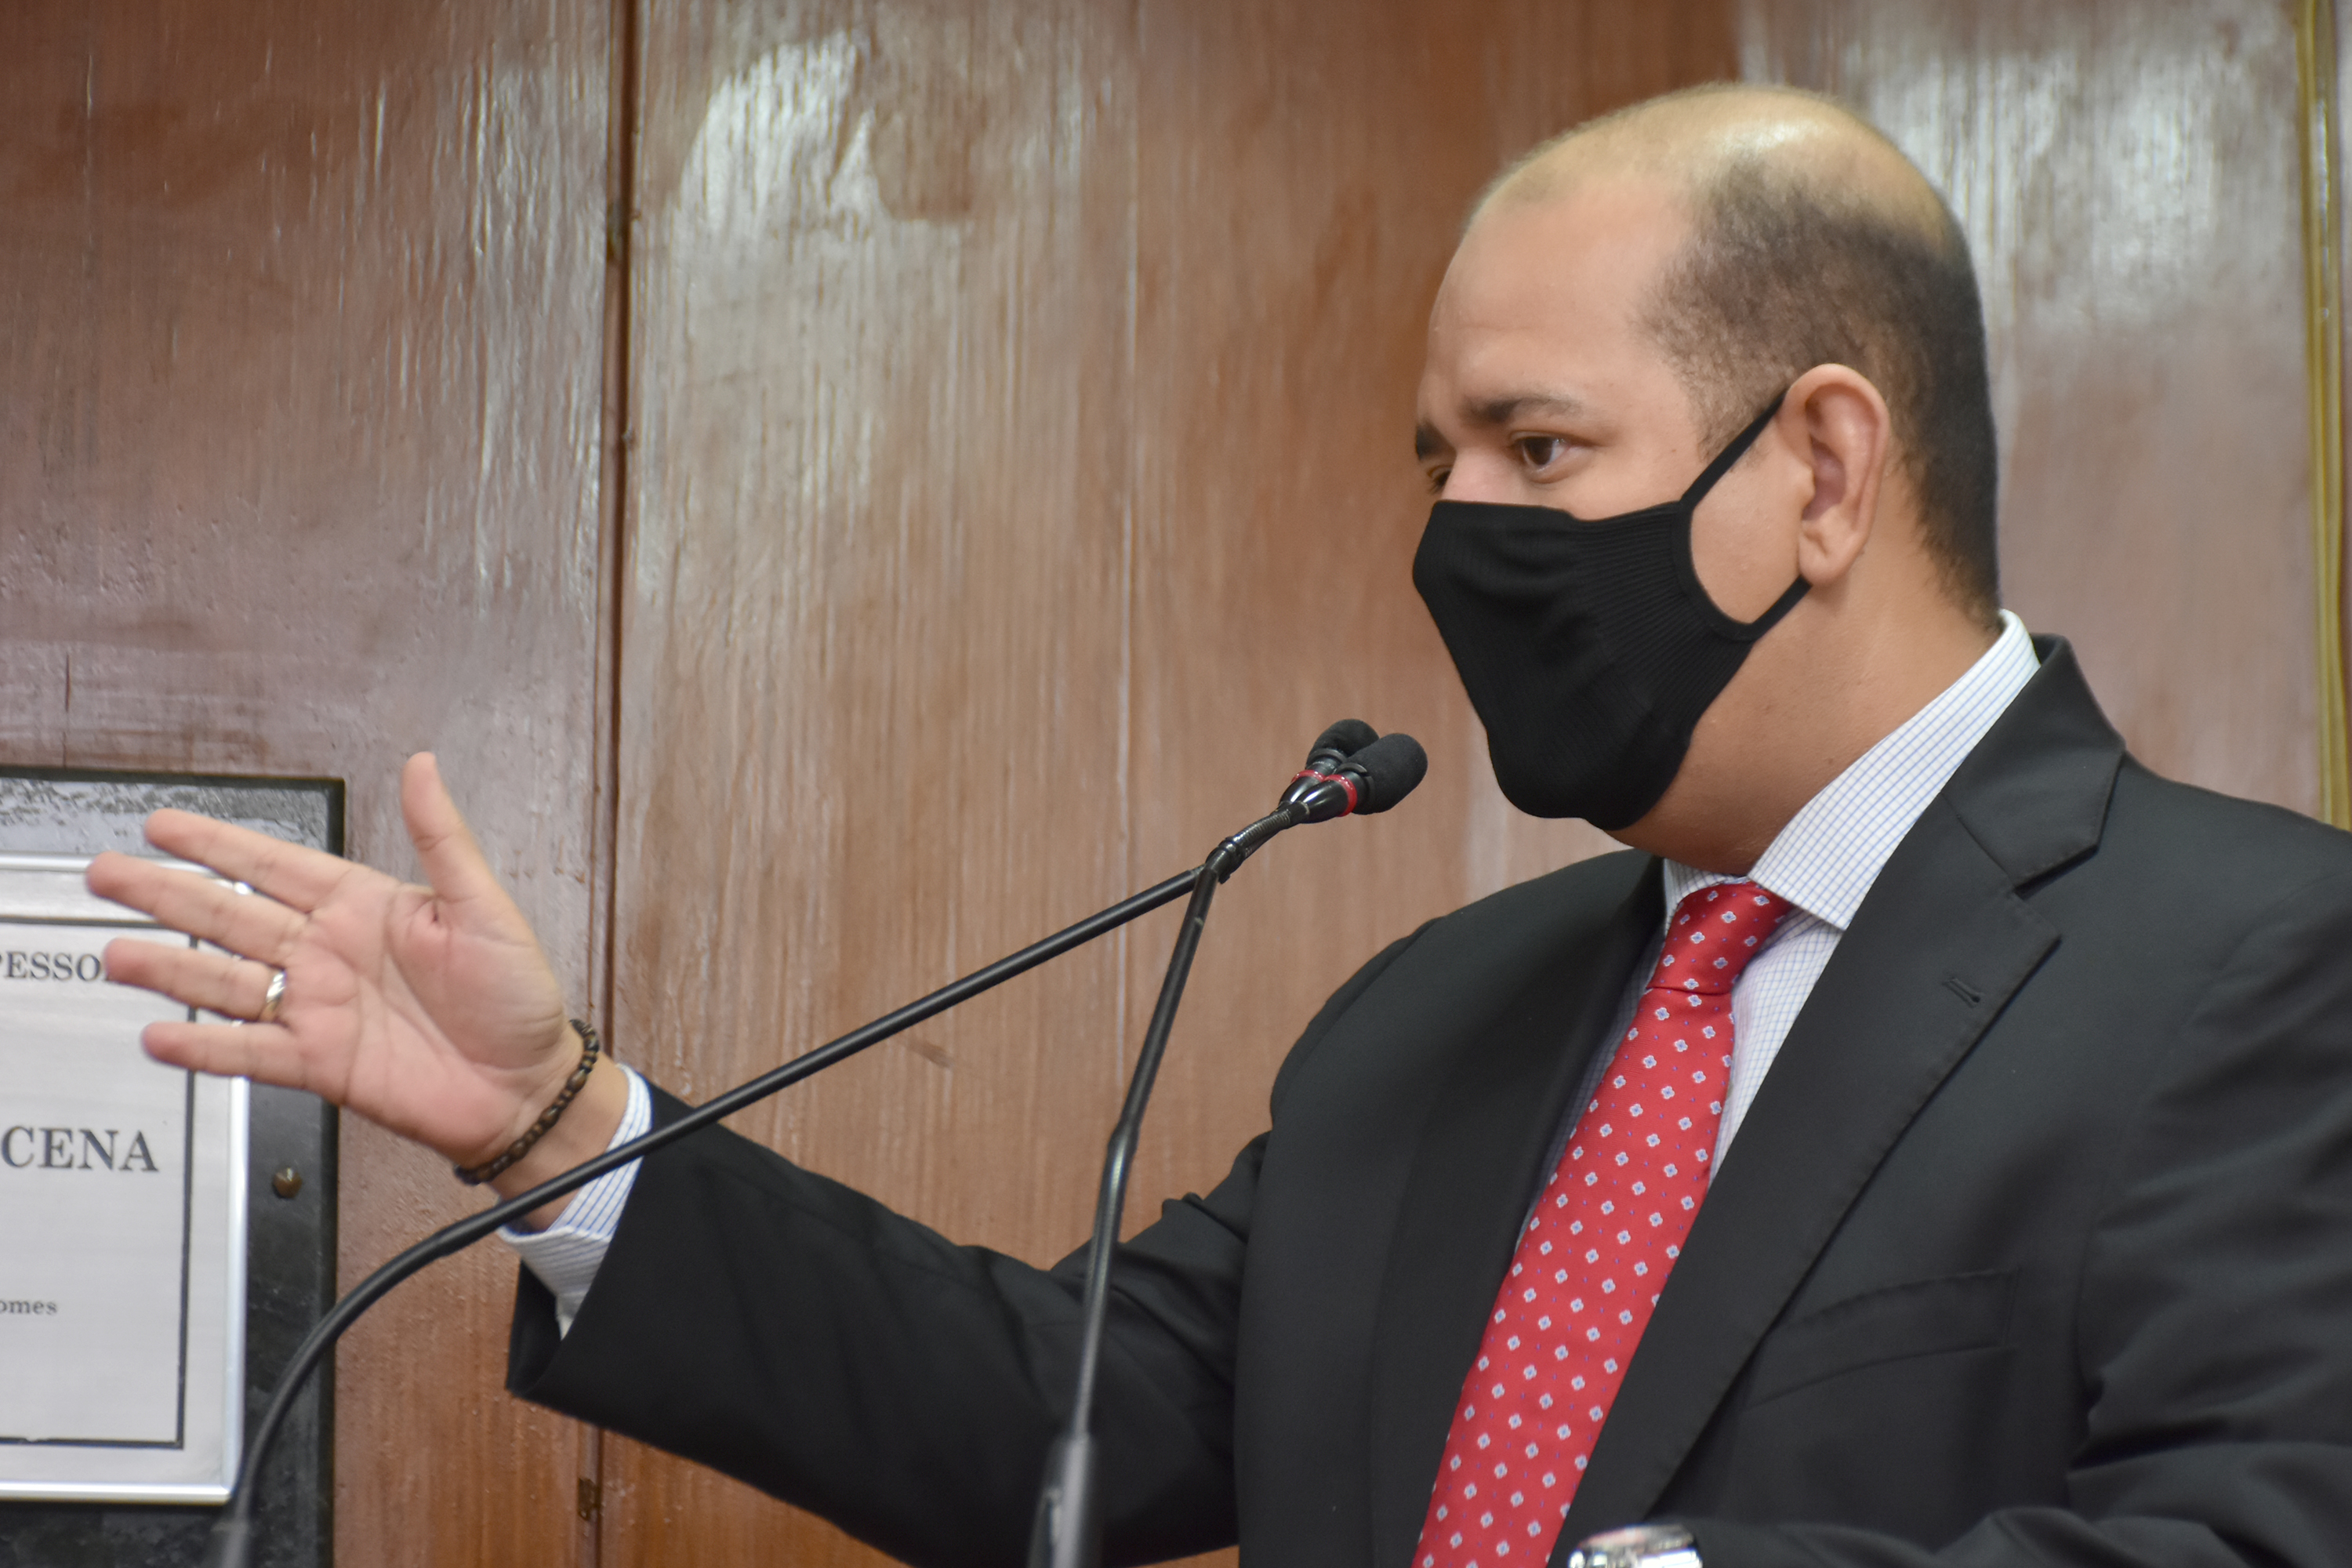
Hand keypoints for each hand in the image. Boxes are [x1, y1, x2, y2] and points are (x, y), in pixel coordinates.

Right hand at [87, 754, 611, 1200]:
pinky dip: (206, 1046)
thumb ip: (443, 837)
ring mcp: (320, 1008)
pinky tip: (163, 1035)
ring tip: (118, 954)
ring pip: (228, 981)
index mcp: (365, 907)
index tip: (166, 824)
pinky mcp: (320, 1062)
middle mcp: (331, 954)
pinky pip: (251, 1051)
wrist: (528, 1086)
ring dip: (171, 968)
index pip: (276, 863)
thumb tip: (423, 767)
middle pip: (232, 915)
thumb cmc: (518, 997)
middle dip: (169, 894)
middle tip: (108, 873)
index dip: (220, 842)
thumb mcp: (484, 906)